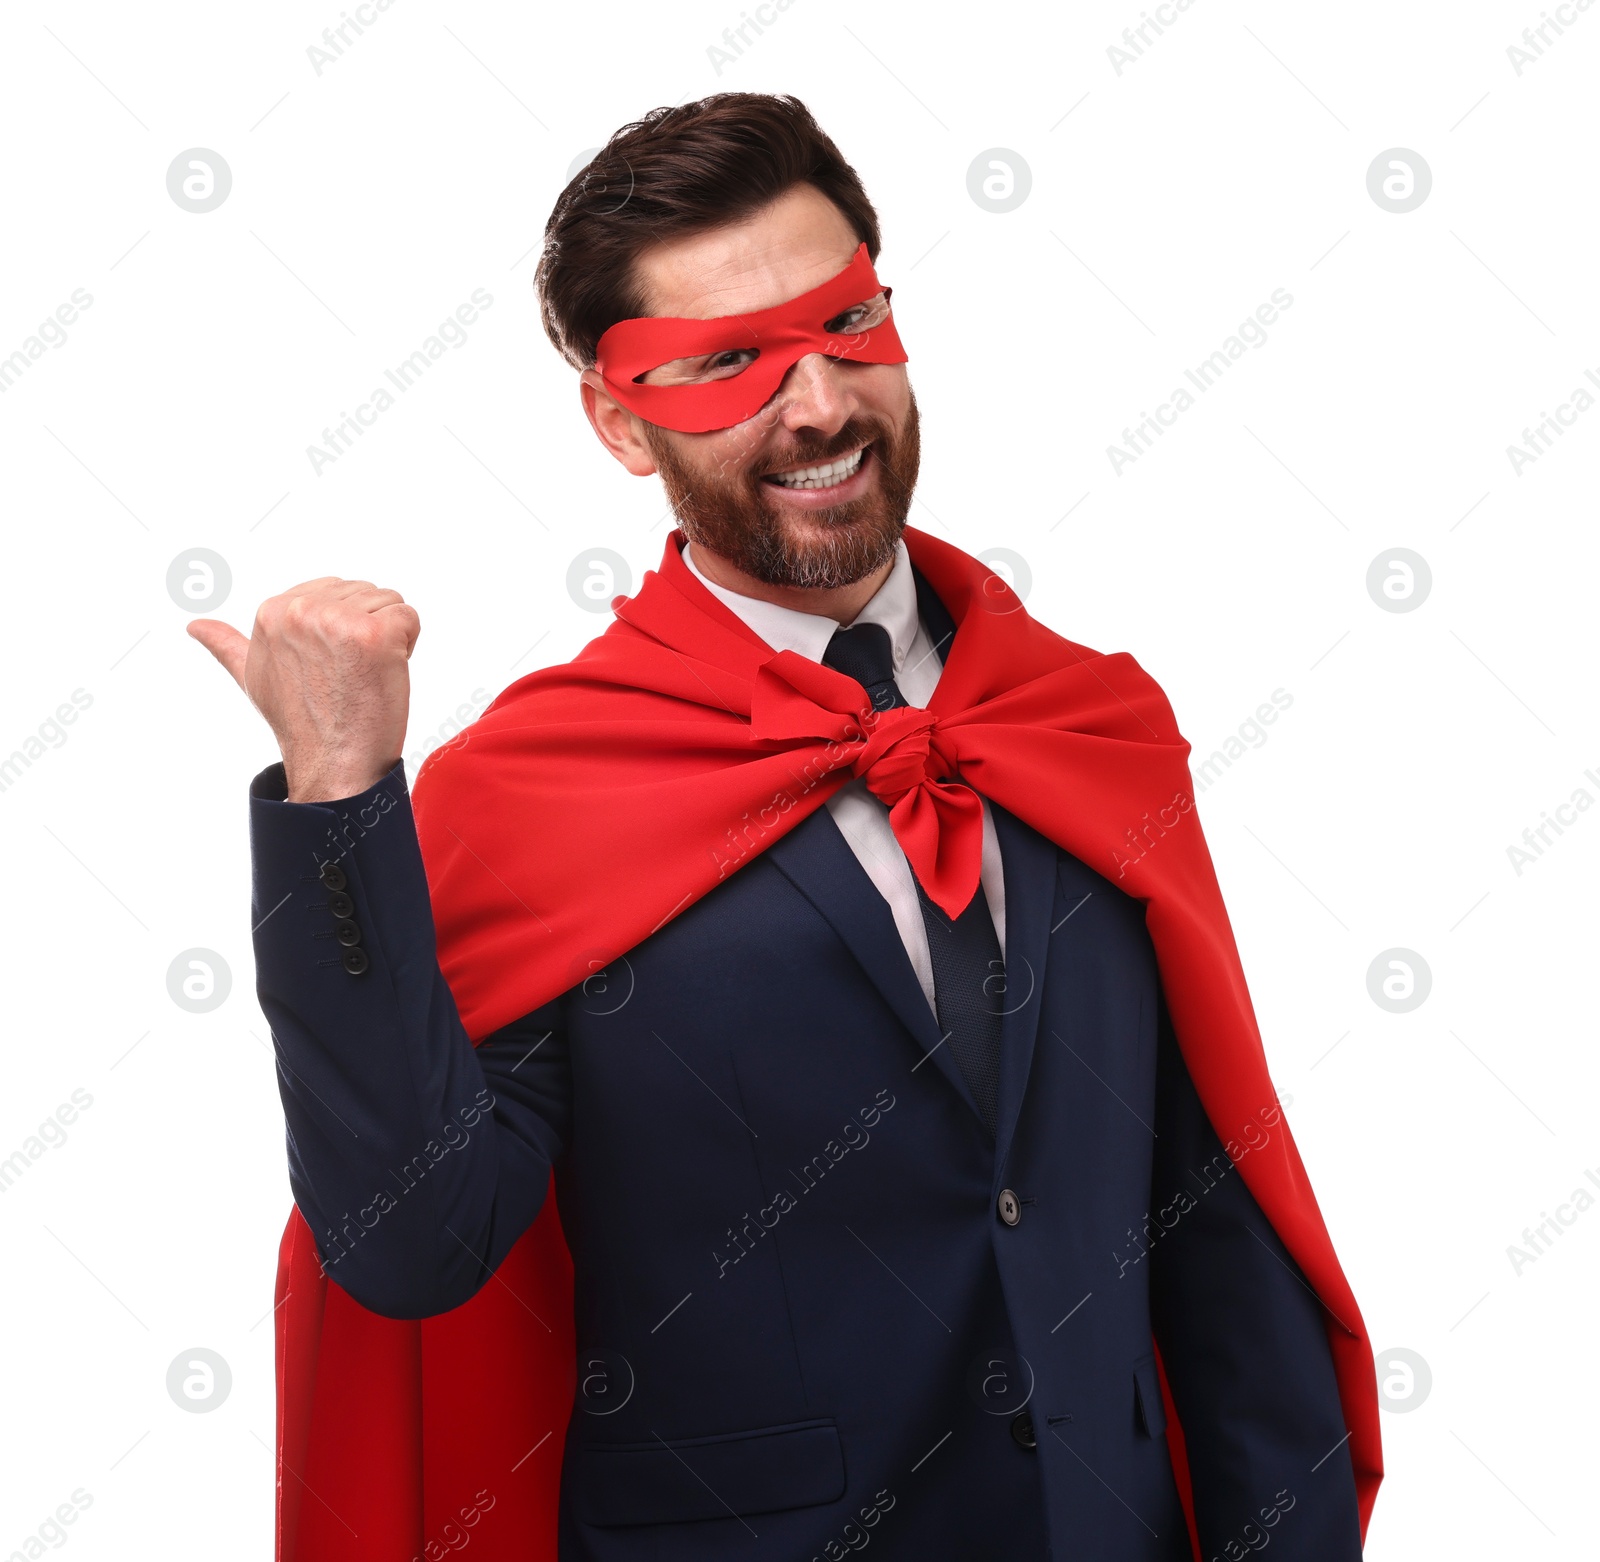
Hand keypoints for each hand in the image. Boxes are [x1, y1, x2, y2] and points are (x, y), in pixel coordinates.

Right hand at [188, 577, 420, 802]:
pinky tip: (384, 674)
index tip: (330, 664)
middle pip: (365, 593)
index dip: (343, 628)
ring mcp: (337, 621)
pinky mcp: (374, 635)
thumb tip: (196, 626)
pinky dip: (407, 646)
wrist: (333, 762)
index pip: (335, 591)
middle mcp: (301, 610)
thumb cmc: (301, 722)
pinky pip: (409, 618)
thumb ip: (227, 645)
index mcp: (273, 611)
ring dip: (389, 639)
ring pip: (388, 604)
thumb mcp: (253, 676)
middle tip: (350, 674)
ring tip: (365, 675)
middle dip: (368, 630)